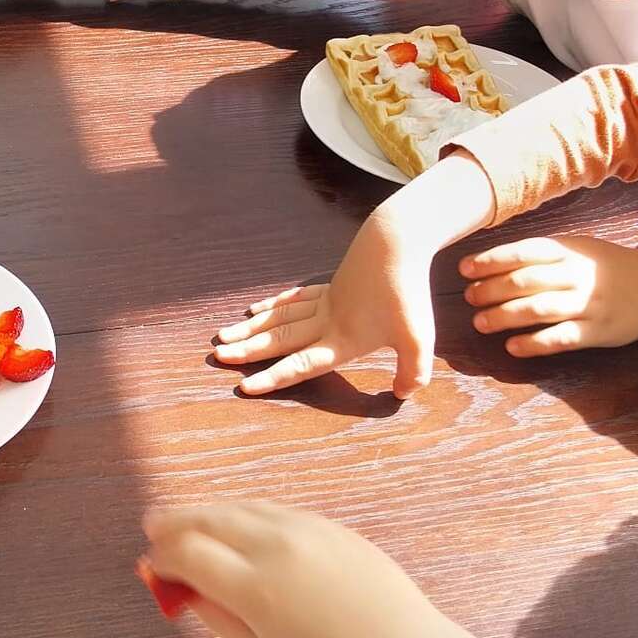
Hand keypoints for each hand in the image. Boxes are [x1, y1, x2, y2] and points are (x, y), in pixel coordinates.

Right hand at [143, 502, 443, 637]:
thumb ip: (217, 616)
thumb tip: (183, 590)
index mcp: (256, 588)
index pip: (188, 554)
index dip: (163, 558)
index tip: (152, 566)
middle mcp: (277, 546)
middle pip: (209, 518)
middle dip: (176, 522)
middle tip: (153, 527)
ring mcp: (306, 528)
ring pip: (241, 507)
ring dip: (208, 512)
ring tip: (188, 522)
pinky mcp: (329, 524)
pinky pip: (274, 510)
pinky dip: (245, 515)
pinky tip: (237, 527)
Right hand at [212, 208, 437, 397]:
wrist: (396, 243)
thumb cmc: (408, 292)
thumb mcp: (419, 341)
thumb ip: (411, 373)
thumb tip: (402, 395)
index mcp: (342, 340)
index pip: (300, 365)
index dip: (272, 377)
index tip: (244, 387)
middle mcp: (325, 322)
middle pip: (280, 339)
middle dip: (247, 350)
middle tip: (217, 356)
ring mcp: (325, 301)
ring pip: (279, 318)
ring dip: (251, 329)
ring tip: (224, 336)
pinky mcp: (330, 285)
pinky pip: (293, 298)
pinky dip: (272, 306)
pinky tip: (257, 309)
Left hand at [460, 235, 637, 354]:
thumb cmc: (605, 267)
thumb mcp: (579, 248)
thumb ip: (542, 254)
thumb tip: (490, 261)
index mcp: (571, 250)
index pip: (526, 252)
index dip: (493, 260)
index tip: (465, 268)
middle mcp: (579, 275)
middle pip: (529, 281)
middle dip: (493, 289)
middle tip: (469, 297)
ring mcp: (590, 304)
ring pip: (541, 309)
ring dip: (506, 316)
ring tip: (480, 322)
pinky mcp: (599, 332)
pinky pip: (563, 338)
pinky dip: (535, 343)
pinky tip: (512, 346)